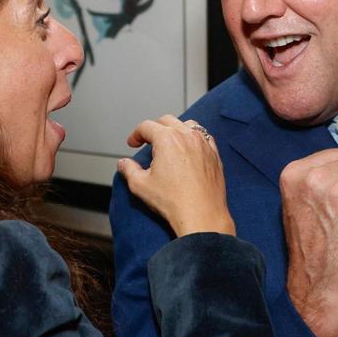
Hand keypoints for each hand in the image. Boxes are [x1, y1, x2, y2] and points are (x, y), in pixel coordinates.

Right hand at [117, 116, 234, 236]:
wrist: (201, 215)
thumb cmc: (172, 201)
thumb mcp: (140, 185)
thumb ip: (128, 169)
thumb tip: (123, 163)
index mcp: (167, 139)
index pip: (146, 127)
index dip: (136, 134)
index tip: (133, 144)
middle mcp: (187, 136)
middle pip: (167, 121)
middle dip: (154, 129)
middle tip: (147, 142)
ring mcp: (204, 144)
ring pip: (188, 125)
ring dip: (176, 130)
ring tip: (170, 143)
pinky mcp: (215, 155)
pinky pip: (205, 138)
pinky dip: (194, 140)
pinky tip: (189, 151)